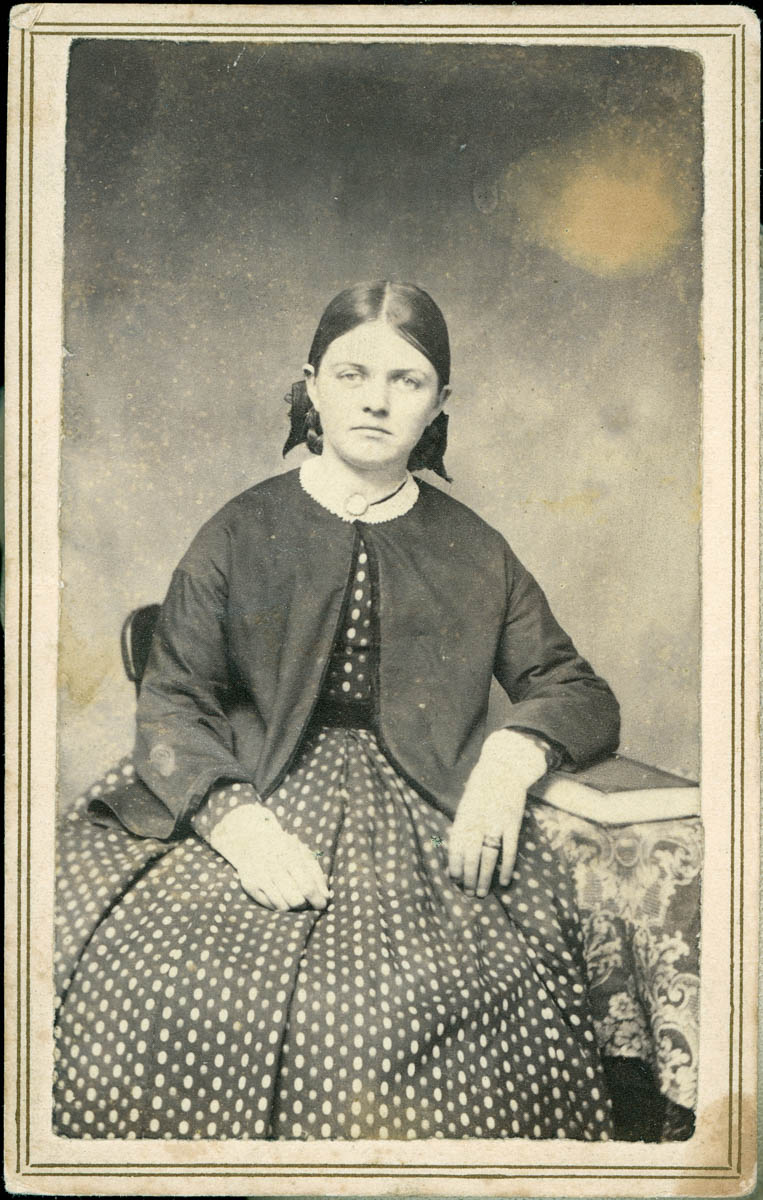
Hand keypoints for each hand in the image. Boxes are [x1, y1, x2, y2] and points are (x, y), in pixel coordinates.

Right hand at [208, 804, 328, 910]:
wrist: (250, 839)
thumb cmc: (283, 848)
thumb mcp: (303, 853)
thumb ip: (316, 874)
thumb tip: (326, 897)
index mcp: (289, 854)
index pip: (307, 886)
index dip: (317, 899)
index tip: (322, 904)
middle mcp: (272, 865)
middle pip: (296, 899)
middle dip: (305, 904)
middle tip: (307, 901)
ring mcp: (259, 876)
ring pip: (283, 906)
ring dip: (293, 906)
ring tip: (295, 898)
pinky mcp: (249, 885)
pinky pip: (270, 906)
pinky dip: (279, 905)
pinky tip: (281, 897)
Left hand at [448, 730, 549, 897]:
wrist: (503, 767)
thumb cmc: (481, 788)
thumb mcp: (466, 805)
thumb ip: (462, 827)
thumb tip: (457, 852)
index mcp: (463, 817)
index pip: (455, 847)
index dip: (454, 866)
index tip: (455, 880)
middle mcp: (477, 822)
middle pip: (470, 856)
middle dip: (468, 878)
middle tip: (469, 894)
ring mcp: (495, 823)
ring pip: (488, 857)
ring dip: (484, 878)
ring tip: (482, 893)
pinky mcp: (512, 823)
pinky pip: (509, 850)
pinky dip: (506, 867)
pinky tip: (503, 881)